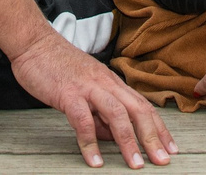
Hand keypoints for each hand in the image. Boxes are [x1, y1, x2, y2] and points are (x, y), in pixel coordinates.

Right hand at [9, 25, 174, 168]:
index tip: (171, 149)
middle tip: (162, 161)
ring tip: (136, 165)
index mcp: (112, 82)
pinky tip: (94, 161)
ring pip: (117, 114)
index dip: (159, 128)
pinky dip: (90, 142)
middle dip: (152, 138)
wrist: (34, 43)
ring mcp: (88, 87)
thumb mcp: (86, 88)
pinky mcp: (68, 93)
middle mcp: (106, 83)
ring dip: (129, 141)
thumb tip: (113, 137)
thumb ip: (100, 112)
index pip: (143, 106)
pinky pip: (83, 120)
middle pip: (137, 110)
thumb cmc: (58, 66)